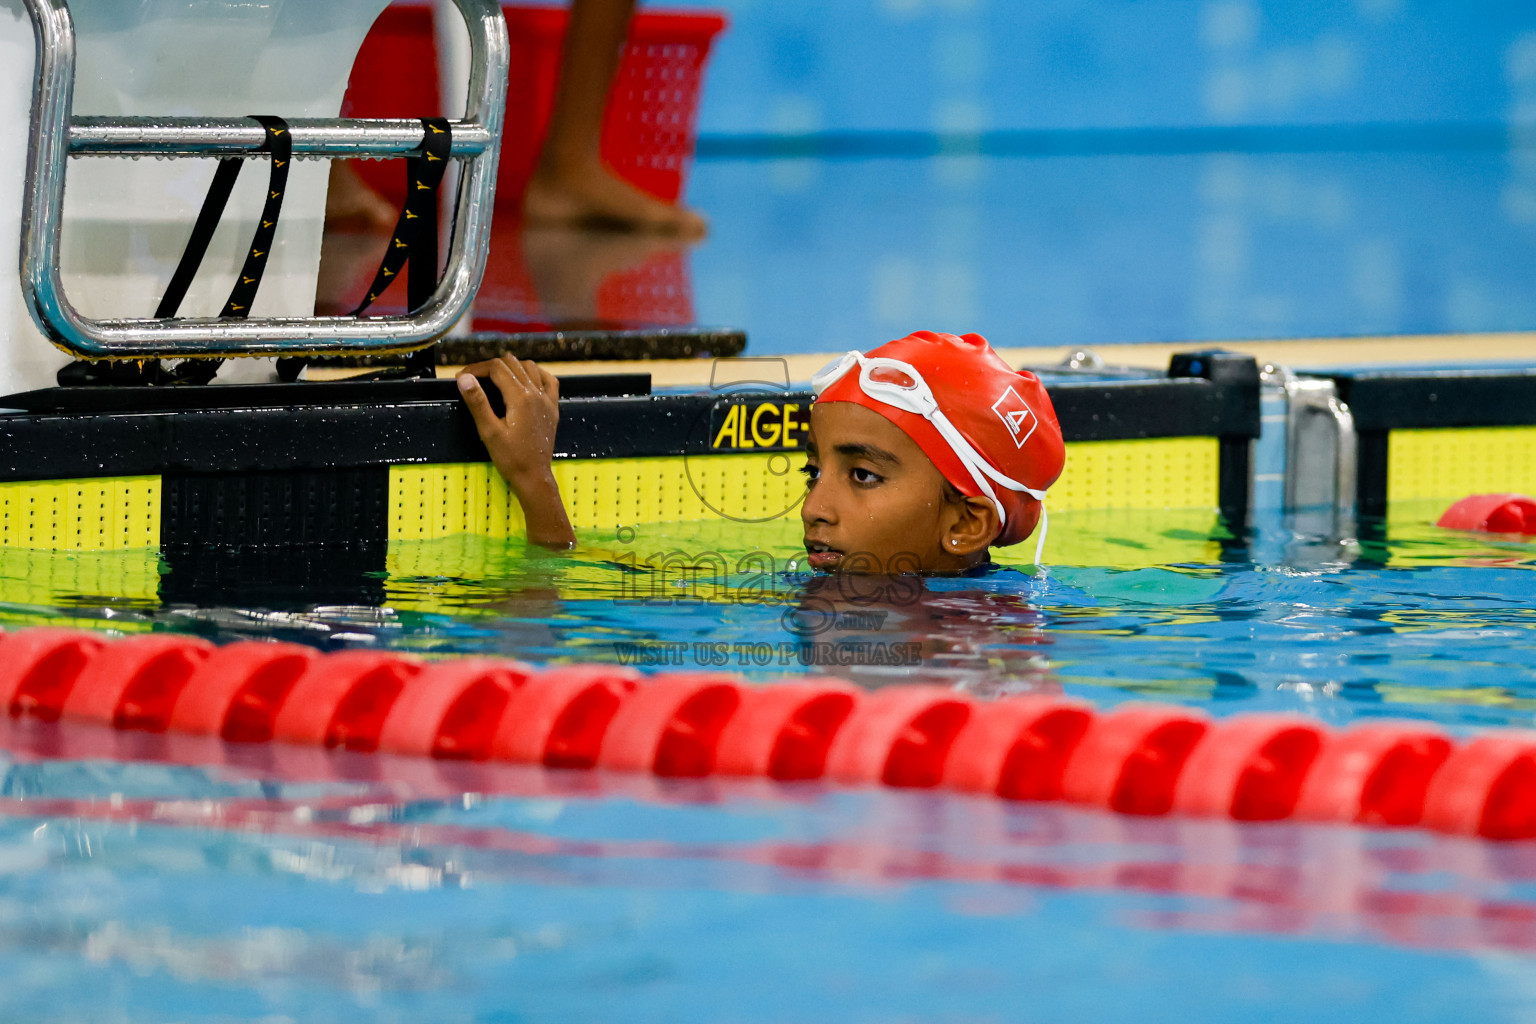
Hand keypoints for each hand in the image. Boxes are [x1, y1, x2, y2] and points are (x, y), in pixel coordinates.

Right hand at [458, 356, 574, 548]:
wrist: (534, 477)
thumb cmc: (511, 458)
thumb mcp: (489, 431)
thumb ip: (477, 402)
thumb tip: (464, 378)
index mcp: (520, 397)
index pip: (496, 368)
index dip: (476, 368)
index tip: (461, 377)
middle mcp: (537, 393)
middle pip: (512, 364)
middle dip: (490, 367)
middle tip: (474, 379)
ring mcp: (547, 399)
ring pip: (530, 367)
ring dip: (511, 367)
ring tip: (494, 378)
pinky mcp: (553, 408)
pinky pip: (548, 380)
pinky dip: (535, 373)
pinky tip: (526, 379)